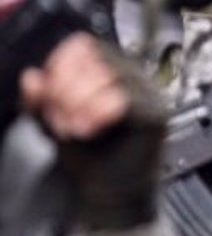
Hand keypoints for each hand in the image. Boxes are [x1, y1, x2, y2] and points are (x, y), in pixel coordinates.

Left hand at [21, 33, 165, 230]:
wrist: (111, 189)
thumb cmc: (89, 155)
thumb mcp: (53, 122)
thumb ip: (39, 101)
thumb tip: (31, 78)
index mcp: (109, 70)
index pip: (85, 46)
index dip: (61, 63)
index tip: (47, 90)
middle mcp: (132, 76)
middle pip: (95, 60)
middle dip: (67, 89)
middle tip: (59, 117)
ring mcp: (147, 92)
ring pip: (110, 76)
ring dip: (81, 102)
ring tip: (73, 127)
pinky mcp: (155, 114)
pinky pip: (126, 99)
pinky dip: (99, 112)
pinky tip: (88, 128)